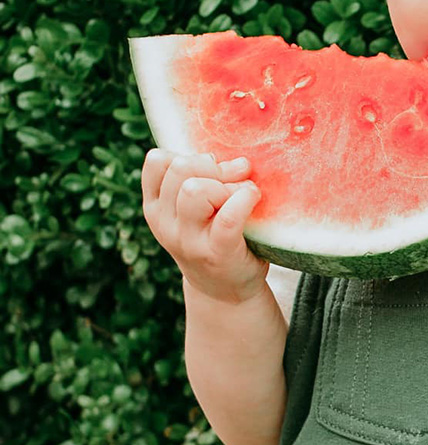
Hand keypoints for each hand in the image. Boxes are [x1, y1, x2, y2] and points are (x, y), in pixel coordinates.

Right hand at [141, 150, 267, 303]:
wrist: (225, 288)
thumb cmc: (214, 235)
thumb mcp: (194, 207)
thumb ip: (204, 177)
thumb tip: (238, 161)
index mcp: (156, 207)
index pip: (158, 160)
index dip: (188, 155)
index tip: (210, 170)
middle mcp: (165, 223)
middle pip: (180, 169)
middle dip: (212, 167)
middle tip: (232, 181)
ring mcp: (188, 240)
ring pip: (195, 189)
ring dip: (227, 185)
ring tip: (241, 195)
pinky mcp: (218, 252)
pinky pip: (228, 216)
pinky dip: (245, 199)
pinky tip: (254, 199)